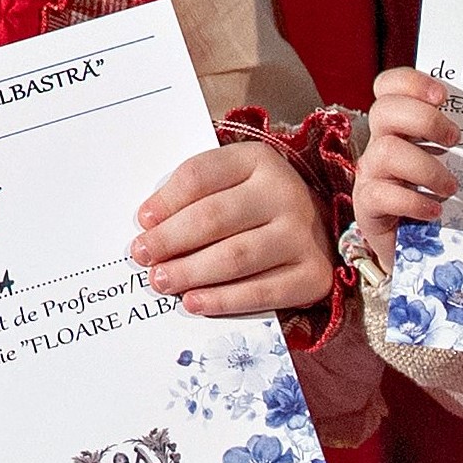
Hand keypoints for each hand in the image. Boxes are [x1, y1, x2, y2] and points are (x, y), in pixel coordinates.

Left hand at [133, 140, 329, 315]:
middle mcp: (285, 194)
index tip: (143, 221)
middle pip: (215, 217)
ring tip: (161, 281)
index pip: (201, 175)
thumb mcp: (229, 183)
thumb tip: (151, 229)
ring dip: (191, 272)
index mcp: (259, 160)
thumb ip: (193, 197)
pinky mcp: (314, 275)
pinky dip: (224, 300)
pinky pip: (263, 292)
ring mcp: (303, 236)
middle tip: (143, 256)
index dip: (166, 200)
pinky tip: (194, 302)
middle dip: (171, 240)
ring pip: (236, 257)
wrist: (319, 230)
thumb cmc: (256, 208)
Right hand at [355, 67, 462, 254]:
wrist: (421, 250)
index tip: (443, 96)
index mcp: (400, 126)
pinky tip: (435, 211)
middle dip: (424, 120)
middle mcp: (381, 143)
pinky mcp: (368, 206)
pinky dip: (413, 202)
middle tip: (455, 139)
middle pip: (384, 111)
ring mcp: (371, 174)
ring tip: (451, 186)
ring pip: (386, 152)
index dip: (411, 82)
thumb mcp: (454, 164)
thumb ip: (462, 141)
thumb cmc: (443, 199)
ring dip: (426, 167)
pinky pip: (381, 195)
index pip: (389, 87)